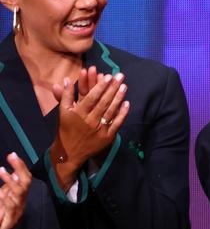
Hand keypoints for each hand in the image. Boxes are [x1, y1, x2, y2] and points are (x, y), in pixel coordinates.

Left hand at [0, 153, 31, 228]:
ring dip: (11, 181)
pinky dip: (9, 199)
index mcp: (18, 197)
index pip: (23, 178)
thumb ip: (6, 190)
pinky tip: (4, 193)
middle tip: (11, 156)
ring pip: (19, 193)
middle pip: (25, 182)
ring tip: (2, 171)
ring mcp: (16, 211)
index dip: (20, 166)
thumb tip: (12, 173)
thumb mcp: (2, 202)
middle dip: (19, 168)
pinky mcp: (10, 220)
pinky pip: (12, 208)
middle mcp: (20, 202)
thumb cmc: (1, 222)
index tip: (13, 154)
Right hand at [49, 69, 128, 188]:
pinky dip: (122, 113)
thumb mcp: (63, 112)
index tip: (108, 76)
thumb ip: (66, 95)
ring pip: (111, 111)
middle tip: (120, 76)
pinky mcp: (107, 137)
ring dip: (119, 98)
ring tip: (124, 86)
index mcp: (78, 113)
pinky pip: (117, 123)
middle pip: (103, 102)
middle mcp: (90, 120)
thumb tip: (68, 79)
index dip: (100, 86)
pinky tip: (127, 103)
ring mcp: (100, 129)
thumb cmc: (66, 129)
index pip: (91, 97)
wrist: (70, 152)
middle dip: (112, 88)